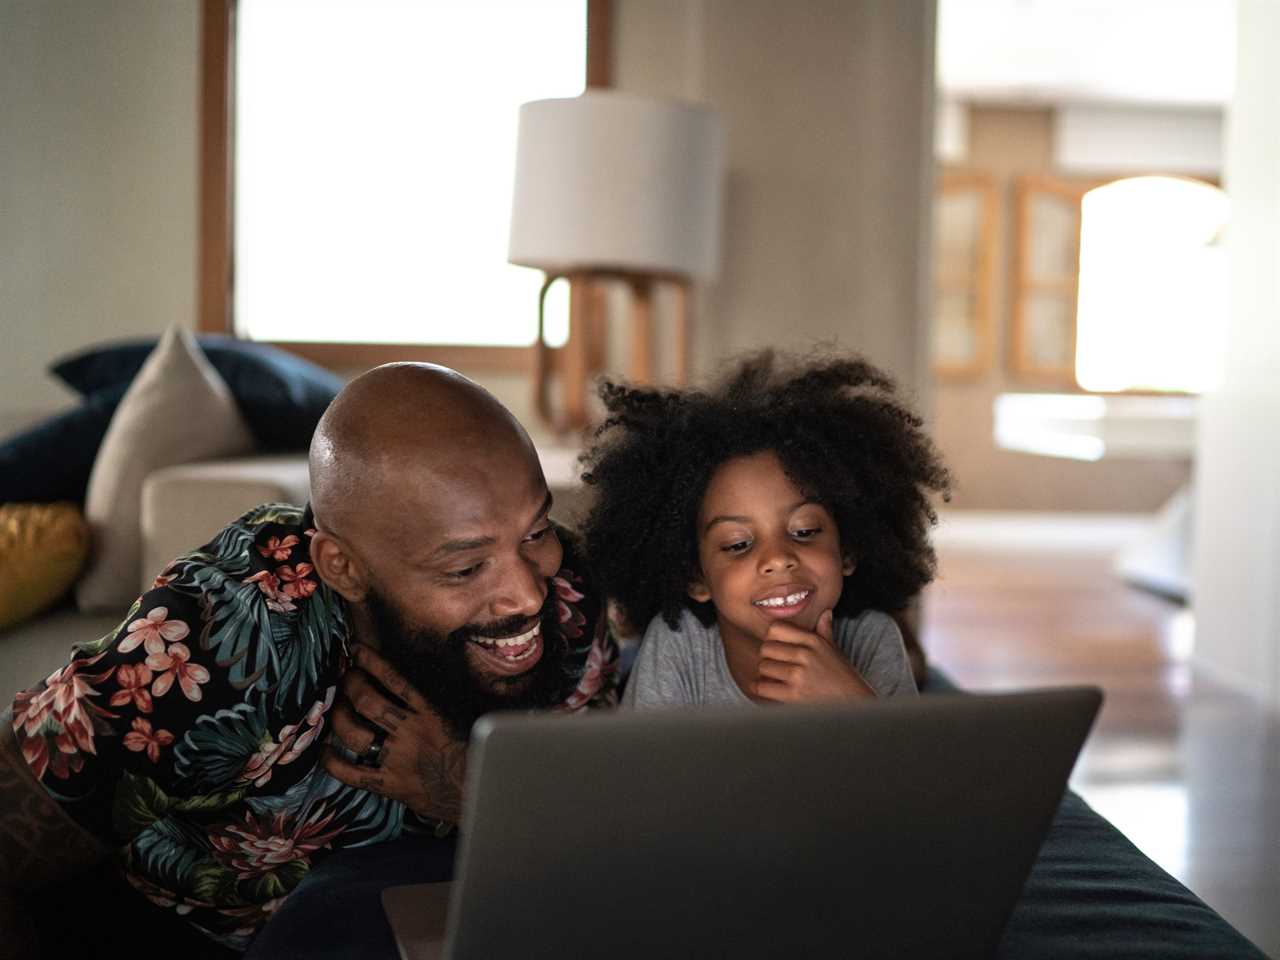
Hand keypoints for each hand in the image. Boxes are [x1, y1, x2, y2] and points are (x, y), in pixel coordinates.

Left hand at [322, 644, 466, 824]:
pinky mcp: (388, 784)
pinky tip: (325, 750)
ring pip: (354, 732)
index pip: (395, 680)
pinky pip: (351, 773)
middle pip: (367, 702)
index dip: (371, 662)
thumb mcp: (456, 718)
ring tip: (335, 708)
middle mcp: (410, 732)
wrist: (474, 792)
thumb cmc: (468, 753)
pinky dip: (332, 761)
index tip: (356, 650)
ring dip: (338, 716)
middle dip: (350, 686)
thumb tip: (410, 680)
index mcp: (430, 713)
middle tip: (345, 679)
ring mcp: (396, 759)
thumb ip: (433, 702)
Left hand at [753, 610, 875, 702]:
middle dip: (767, 658)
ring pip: (764, 667)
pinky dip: (763, 689)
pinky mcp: (795, 694)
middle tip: (774, 666)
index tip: (776, 649)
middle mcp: (806, 654)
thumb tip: (825, 613)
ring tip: (775, 679)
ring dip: (765, 675)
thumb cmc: (843, 678)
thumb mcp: (835, 651)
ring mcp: (799, 674)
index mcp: (813, 641)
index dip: (771, 638)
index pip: (776, 628)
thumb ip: (825, 631)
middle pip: (766, 648)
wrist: (855, 704)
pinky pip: (763, 686)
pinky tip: (771, 690)